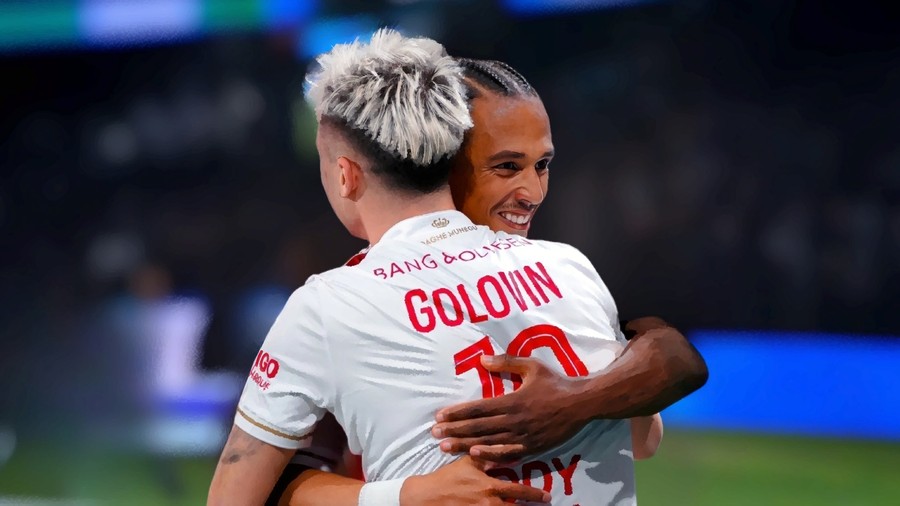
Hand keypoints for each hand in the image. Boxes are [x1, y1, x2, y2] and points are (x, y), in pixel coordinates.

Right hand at [400, 455, 549, 504]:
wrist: (426, 497)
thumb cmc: (447, 478)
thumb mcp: (468, 463)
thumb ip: (490, 458)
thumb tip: (511, 455)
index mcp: (489, 487)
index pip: (517, 491)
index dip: (533, 495)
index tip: (546, 497)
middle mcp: (489, 503)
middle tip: (545, 505)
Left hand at [432, 354, 588, 463]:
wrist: (582, 403)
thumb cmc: (555, 382)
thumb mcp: (532, 366)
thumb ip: (506, 363)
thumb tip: (482, 360)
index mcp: (513, 400)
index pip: (478, 408)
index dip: (457, 413)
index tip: (439, 415)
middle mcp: (515, 420)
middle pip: (479, 427)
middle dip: (454, 430)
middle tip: (434, 433)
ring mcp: (523, 436)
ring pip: (489, 442)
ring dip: (465, 445)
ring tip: (445, 447)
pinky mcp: (533, 448)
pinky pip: (508, 454)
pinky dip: (490, 457)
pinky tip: (475, 457)